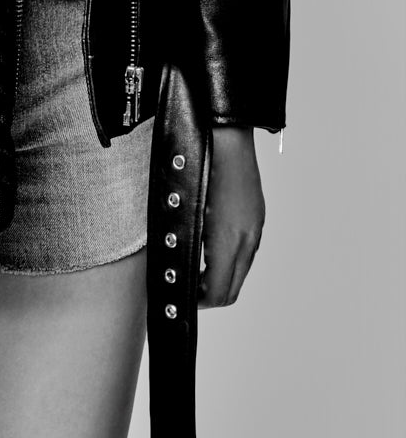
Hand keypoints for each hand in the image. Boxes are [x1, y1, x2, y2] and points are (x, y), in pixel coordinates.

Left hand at [197, 126, 264, 307]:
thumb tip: (179, 268)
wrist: (225, 135)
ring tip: (196, 268)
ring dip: (220, 277)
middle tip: (188, 288)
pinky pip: (245, 251)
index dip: (201, 303)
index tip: (184, 298)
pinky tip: (210, 245)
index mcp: (229, 241)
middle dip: (210, 295)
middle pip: (233, 289)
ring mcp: (255, 227)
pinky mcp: (256, 216)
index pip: (220, 293)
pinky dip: (229, 259)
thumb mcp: (186, 210)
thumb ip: (186, 245)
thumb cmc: (198, 167)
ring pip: (240, 270)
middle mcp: (248, 238)